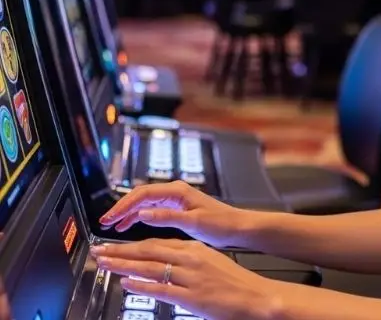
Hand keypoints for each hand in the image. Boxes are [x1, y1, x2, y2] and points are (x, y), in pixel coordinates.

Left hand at [91, 239, 273, 319]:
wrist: (256, 295)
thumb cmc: (235, 282)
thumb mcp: (210, 262)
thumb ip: (188, 261)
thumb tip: (167, 263)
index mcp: (195, 249)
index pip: (156, 244)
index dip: (132, 245)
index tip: (115, 246)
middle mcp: (190, 259)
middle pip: (148, 252)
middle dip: (120, 251)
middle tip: (100, 251)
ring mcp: (190, 277)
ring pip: (150, 268)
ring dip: (124, 265)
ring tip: (106, 264)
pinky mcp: (191, 296)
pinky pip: (161, 289)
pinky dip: (142, 285)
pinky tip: (127, 283)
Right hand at [100, 181, 248, 248]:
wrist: (238, 227)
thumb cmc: (221, 223)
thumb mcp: (193, 222)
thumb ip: (167, 217)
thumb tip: (143, 214)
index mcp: (178, 191)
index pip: (143, 194)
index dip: (123, 206)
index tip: (110, 218)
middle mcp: (176, 191)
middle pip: (141, 196)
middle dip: (122, 208)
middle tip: (105, 222)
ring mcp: (176, 199)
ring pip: (145, 202)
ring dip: (129, 212)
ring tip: (113, 225)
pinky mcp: (178, 208)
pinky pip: (153, 209)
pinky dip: (139, 216)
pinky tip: (131, 225)